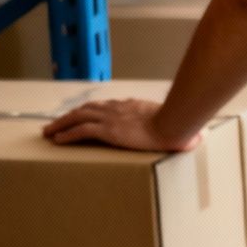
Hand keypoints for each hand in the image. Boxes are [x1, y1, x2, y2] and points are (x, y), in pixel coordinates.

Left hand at [42, 99, 198, 152]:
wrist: (174, 124)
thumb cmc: (180, 126)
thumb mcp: (178, 125)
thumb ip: (181, 130)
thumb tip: (199, 138)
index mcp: (131, 107)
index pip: (104, 107)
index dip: (89, 111)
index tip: (80, 116)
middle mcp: (117, 109)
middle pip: (85, 109)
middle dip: (67, 116)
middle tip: (53, 123)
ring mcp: (111, 118)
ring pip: (77, 117)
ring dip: (60, 124)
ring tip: (48, 131)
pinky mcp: (108, 130)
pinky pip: (81, 131)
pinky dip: (67, 134)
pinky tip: (57, 140)